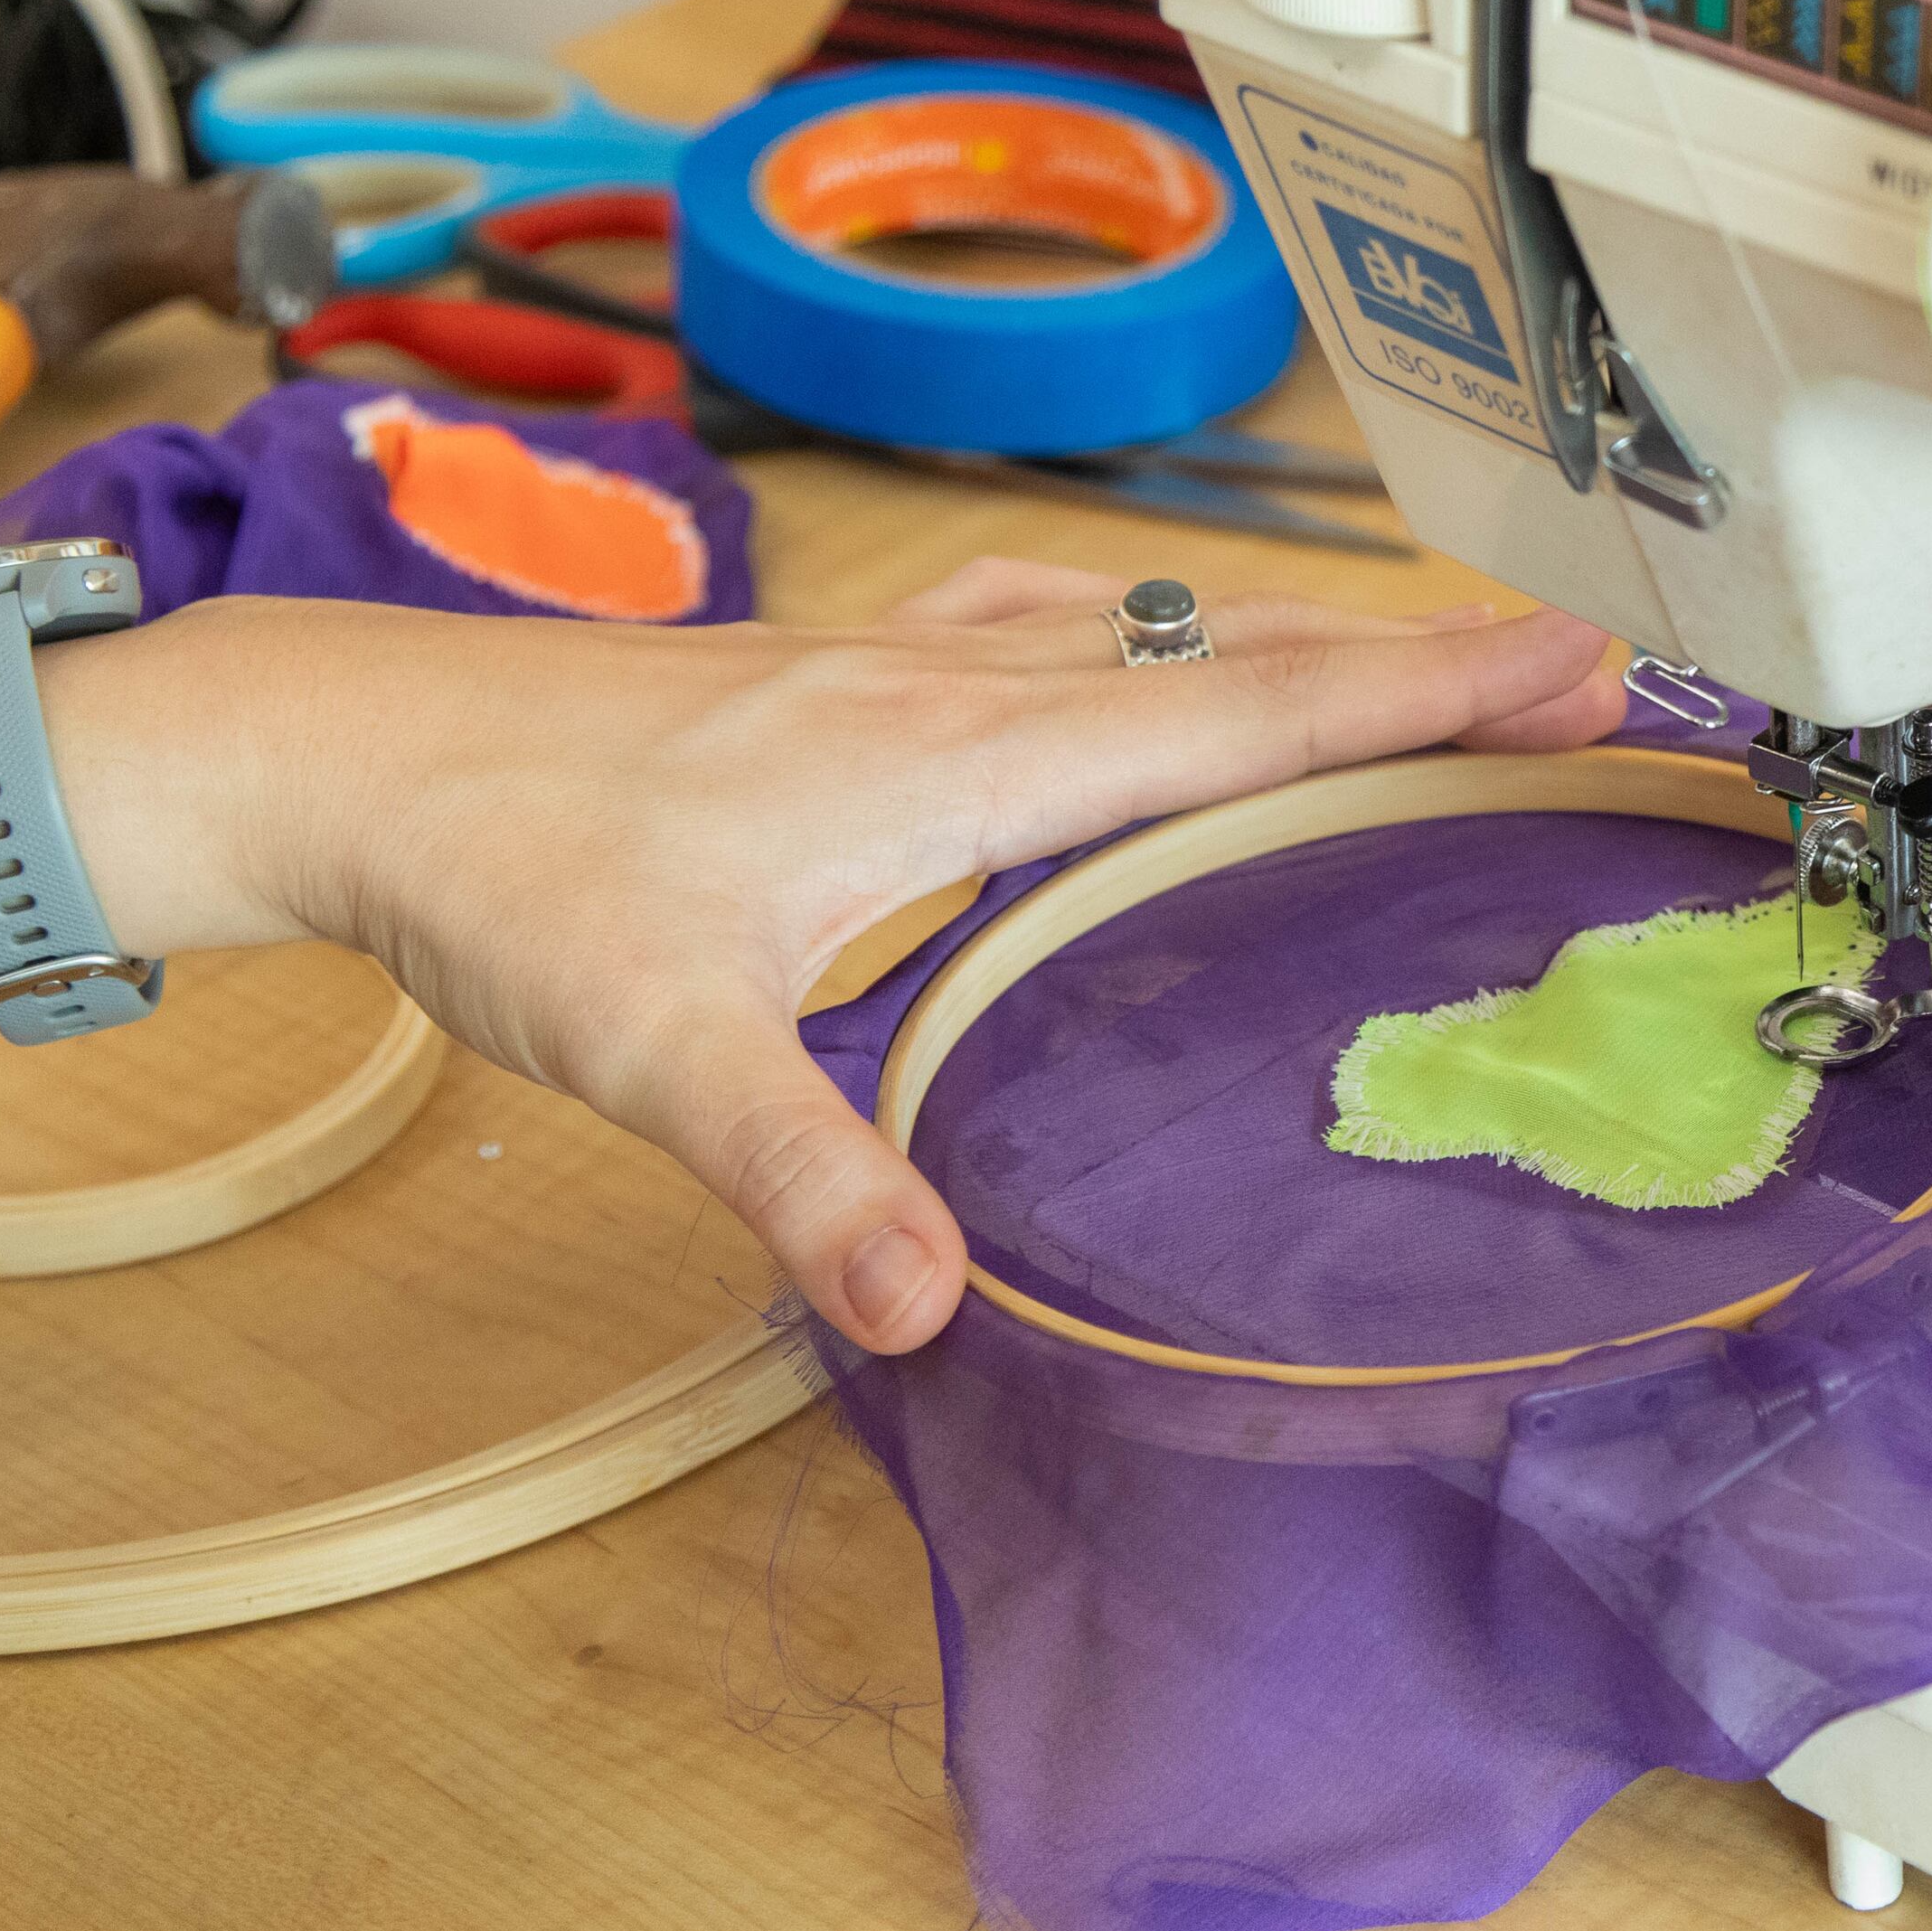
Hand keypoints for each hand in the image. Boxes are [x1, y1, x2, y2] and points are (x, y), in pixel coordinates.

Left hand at [128, 560, 1622, 1351]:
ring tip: (1435, 659)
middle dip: (1425, 658)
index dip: (1425, 694)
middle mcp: (961, 675)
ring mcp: (904, 651)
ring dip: (1312, 638)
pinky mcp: (844, 660)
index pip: (1246, 715)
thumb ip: (807, 1175)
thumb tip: (938, 1310)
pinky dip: (1165, 626)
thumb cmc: (502, 876)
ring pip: (1161, 627)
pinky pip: (1061, 620)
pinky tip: (1153, 639)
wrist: (344, 744)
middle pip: (1242, 654)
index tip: (1582, 669)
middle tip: (1587, 670)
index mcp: (961, 750)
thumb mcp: (653, 1053)